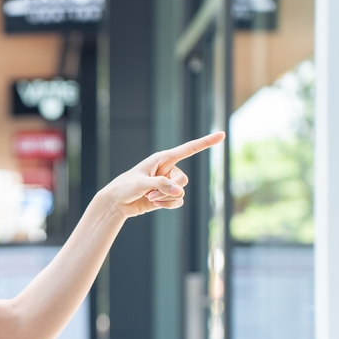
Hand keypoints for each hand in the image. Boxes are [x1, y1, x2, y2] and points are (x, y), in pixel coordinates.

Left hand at [100, 131, 224, 217]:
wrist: (116, 203)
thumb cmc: (124, 187)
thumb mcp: (141, 183)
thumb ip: (161, 185)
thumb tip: (179, 192)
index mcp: (162, 158)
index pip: (188, 149)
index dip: (205, 142)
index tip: (221, 134)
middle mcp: (168, 170)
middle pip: (183, 179)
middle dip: (169, 189)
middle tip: (150, 192)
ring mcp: (168, 184)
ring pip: (180, 192)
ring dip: (165, 198)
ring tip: (149, 197)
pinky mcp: (166, 196)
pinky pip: (177, 202)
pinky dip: (167, 205)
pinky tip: (154, 204)